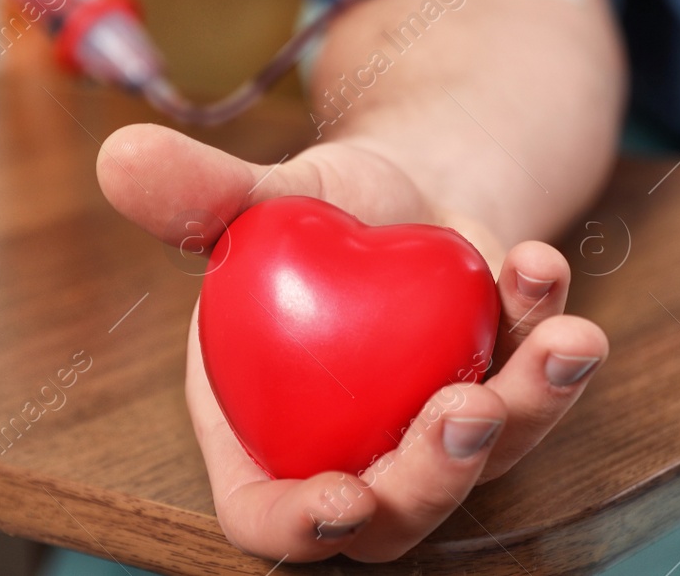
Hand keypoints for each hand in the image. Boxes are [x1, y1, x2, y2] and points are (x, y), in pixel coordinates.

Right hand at [98, 123, 608, 562]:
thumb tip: (119, 156)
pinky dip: (546, 326)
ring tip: (559, 340)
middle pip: (395, 513)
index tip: (340, 496)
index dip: (298, 523)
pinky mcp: (506, 389)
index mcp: (266, 430)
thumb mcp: (260, 193)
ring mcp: (438, 432)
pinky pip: (533, 377)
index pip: (266, 512)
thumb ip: (198, 195)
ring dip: (529, 406)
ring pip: (488, 455)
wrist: (401, 185)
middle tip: (465, 409)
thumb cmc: (311, 207)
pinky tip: (543, 266)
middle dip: (435, 477)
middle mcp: (355, 450)